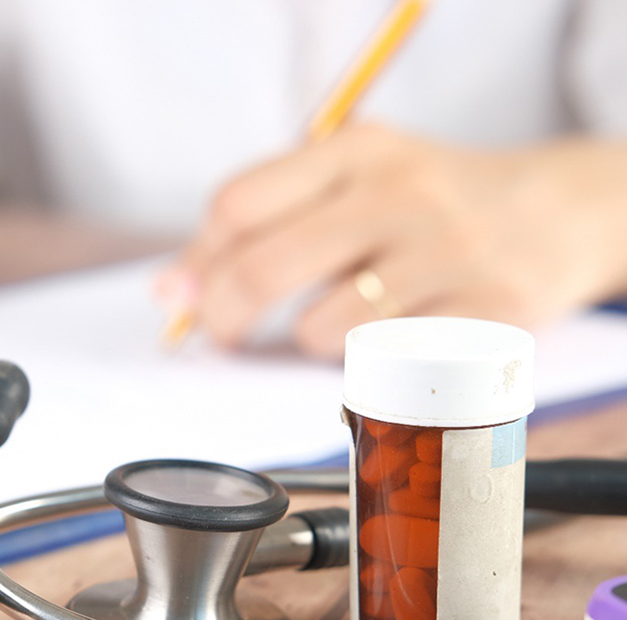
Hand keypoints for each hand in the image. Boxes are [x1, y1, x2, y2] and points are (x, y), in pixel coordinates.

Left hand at [162, 124, 626, 357]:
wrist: (553, 211)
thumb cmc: (425, 202)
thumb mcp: (350, 179)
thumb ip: (262, 220)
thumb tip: (170, 289)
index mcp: (355, 150)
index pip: (238, 206)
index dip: (200, 260)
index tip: (189, 292)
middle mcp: (399, 193)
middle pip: (265, 268)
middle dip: (223, 315)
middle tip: (223, 334)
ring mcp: (447, 253)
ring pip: (320, 329)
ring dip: (308, 342)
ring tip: (338, 323)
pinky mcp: (486, 313)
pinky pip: (384, 365)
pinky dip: (367, 365)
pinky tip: (388, 340)